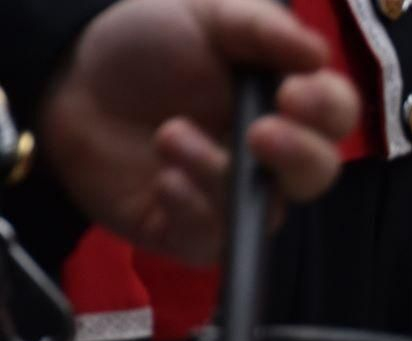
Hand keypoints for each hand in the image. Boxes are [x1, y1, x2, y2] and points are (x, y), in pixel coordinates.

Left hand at [37, 0, 358, 265]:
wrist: (70, 82)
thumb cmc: (146, 47)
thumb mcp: (204, 15)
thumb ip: (260, 28)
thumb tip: (318, 53)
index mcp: (286, 104)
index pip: (335, 116)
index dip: (325, 111)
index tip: (291, 94)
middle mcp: (271, 158)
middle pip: (317, 174)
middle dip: (297, 157)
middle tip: (258, 134)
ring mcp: (235, 199)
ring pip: (264, 212)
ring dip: (219, 174)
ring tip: (170, 136)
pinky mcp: (192, 233)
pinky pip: (211, 241)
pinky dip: (191, 210)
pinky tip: (164, 180)